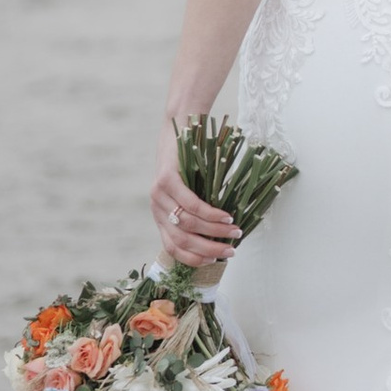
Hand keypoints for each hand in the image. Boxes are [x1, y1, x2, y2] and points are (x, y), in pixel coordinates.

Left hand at [151, 125, 241, 274]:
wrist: (181, 129)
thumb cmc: (192, 165)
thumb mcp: (192, 193)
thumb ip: (198, 215)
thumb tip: (221, 240)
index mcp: (160, 217)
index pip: (173, 248)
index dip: (194, 259)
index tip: (216, 260)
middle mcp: (156, 209)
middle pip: (182, 240)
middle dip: (209, 249)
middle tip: (231, 250)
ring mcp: (159, 195)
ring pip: (188, 224)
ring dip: (215, 231)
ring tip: (234, 231)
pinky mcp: (166, 180)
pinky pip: (190, 204)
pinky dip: (211, 214)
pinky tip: (226, 216)